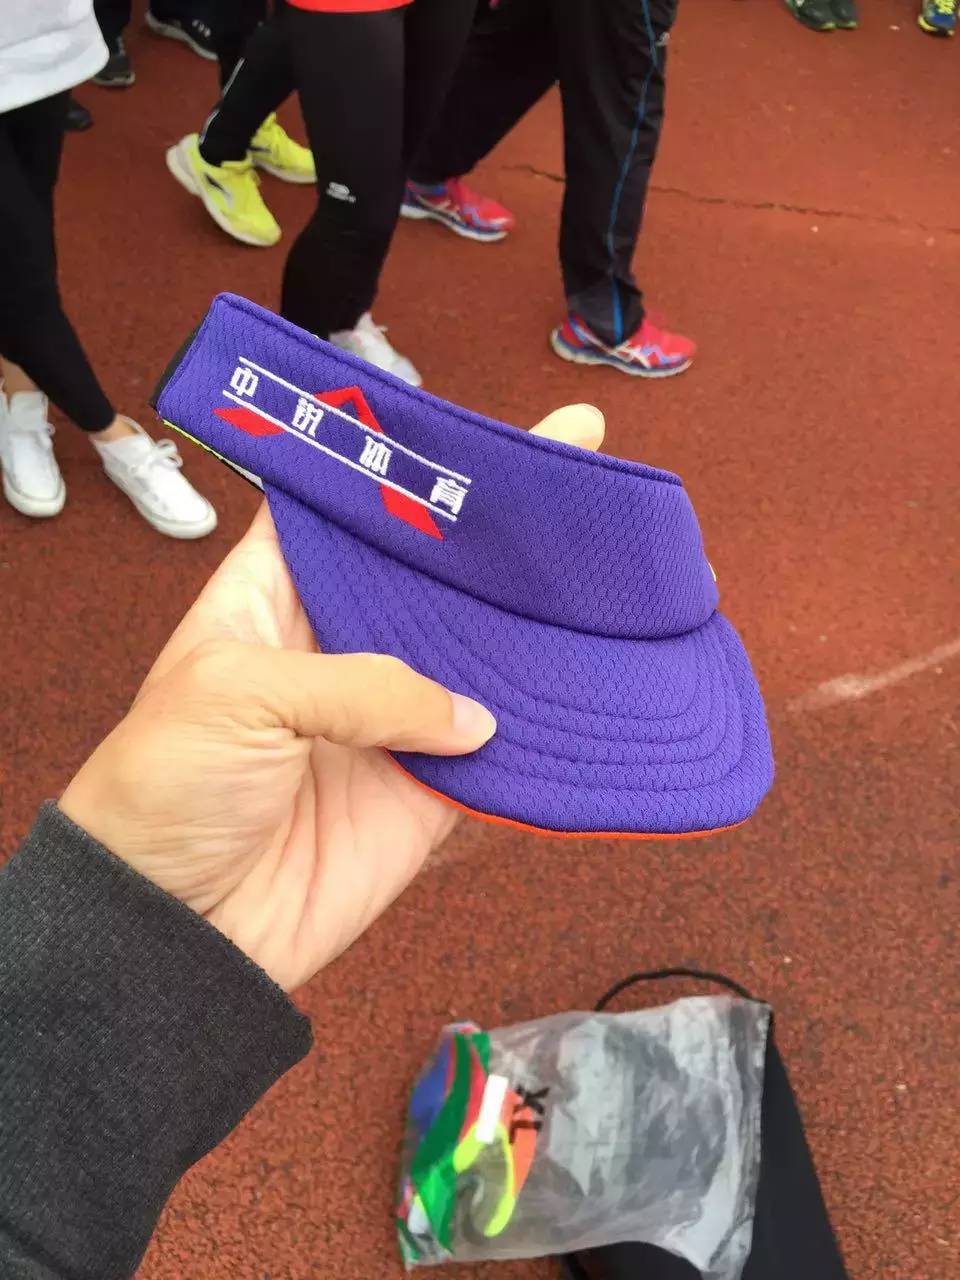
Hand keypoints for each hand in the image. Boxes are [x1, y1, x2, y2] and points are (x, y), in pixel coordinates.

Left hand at [60, 405, 604, 990]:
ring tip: (608, 575)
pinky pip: (498, 759)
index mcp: (276, 598)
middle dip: (496, 541)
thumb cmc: (166, 789)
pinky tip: (598, 681)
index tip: (480, 439)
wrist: (175, 931)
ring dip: (535, 629)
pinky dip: (544, 734)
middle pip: (433, 578)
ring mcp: (389, 723)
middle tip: (577, 485)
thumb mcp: (238, 694)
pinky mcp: (424, 795)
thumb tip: (474, 717)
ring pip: (480, 661)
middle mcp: (343, 649)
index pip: (350, 513)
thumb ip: (364, 683)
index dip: (408, 475)